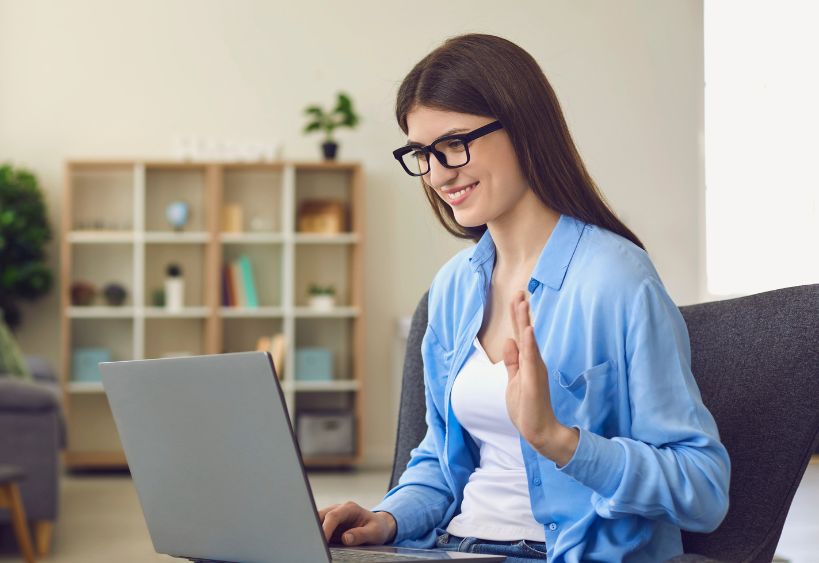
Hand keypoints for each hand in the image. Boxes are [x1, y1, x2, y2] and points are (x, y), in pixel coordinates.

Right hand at [318, 501, 396, 545]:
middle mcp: (339, 510)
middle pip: (320, 516)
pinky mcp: (330, 526)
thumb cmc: (377, 527)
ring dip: (315, 532)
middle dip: (315, 529)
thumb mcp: (374, 532)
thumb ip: (361, 534)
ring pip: (317, 521)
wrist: (379, 526)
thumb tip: (346, 538)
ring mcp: (333, 517)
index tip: (322, 540)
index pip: (333, 516)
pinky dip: (317, 536)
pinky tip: (319, 545)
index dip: (326, 528)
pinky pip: (319, 529)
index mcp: (350, 508)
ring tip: (316, 545)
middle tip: (315, 544)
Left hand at [503, 291, 578, 465]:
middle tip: (519, 291)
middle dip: (520, 312)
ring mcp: (534, 369)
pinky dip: (530, 343)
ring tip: (523, 302)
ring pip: (528, 340)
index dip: (517, 316)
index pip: (520, 334)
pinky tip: (528, 330)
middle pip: (524, 332)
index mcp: (527, 361)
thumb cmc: (527, 407)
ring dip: (525, 321)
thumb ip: (512, 361)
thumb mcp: (513, 380)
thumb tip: (509, 341)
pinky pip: (531, 358)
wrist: (538, 430)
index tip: (516, 297)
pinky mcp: (534, 379)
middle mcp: (533, 361)